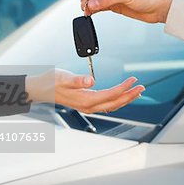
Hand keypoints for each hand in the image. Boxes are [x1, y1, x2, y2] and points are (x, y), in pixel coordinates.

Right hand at [26, 69, 144, 113]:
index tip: (133, 80)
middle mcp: (89, 106)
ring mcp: (89, 107)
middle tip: (142, 87)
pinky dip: (118, 100)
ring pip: (113, 105)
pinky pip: (107, 104)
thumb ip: (77, 80)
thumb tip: (91, 80)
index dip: (123, 88)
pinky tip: (123, 95)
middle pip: (115, 103)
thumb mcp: (63, 77)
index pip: (110, 95)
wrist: (42, 89)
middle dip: (130, 95)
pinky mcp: (88, 104)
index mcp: (85, 100)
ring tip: (137, 91)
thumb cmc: (51, 82)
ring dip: (126, 98)